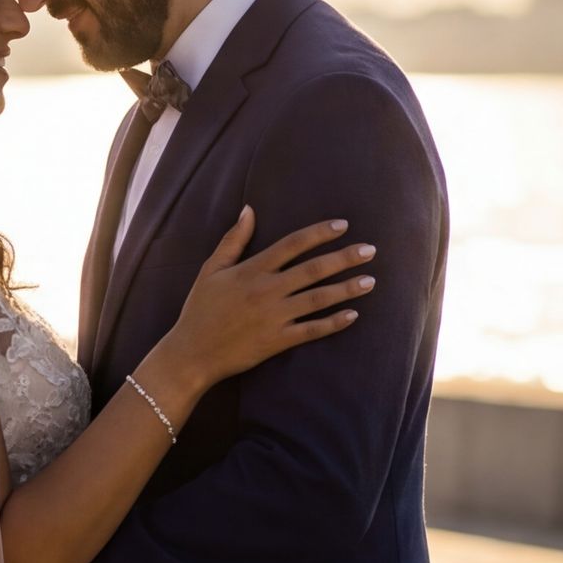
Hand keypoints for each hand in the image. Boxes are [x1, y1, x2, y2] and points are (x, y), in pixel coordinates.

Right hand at [156, 209, 373, 392]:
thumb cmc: (200, 309)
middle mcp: (267, 290)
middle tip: (370, 250)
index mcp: (252, 270)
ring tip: (370, 281)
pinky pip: (311, 330)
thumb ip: (232, 240)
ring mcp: (274, 317)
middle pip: (313, 269)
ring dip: (346, 289)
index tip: (343, 225)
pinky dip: (333, 323)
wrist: (192, 352)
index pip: (292, 244)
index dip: (319, 233)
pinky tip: (353, 315)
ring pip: (318, 299)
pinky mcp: (277, 340)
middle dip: (344, 258)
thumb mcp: (211, 269)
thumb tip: (248, 210)